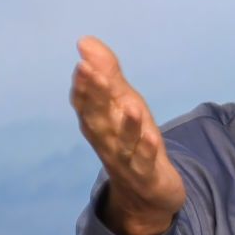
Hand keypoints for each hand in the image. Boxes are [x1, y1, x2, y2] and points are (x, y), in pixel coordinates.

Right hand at [70, 36, 185, 234]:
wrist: (147, 192)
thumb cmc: (133, 140)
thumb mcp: (123, 103)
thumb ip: (107, 75)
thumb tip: (85, 41)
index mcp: (99, 122)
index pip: (87, 103)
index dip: (84, 85)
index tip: (83, 63)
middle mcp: (108, 140)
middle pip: (99, 118)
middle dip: (95, 96)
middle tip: (89, 72)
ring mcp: (126, 159)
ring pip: (122, 142)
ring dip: (126, 124)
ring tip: (130, 104)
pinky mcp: (147, 174)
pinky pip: (145, 162)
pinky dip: (147, 150)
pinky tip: (152, 137)